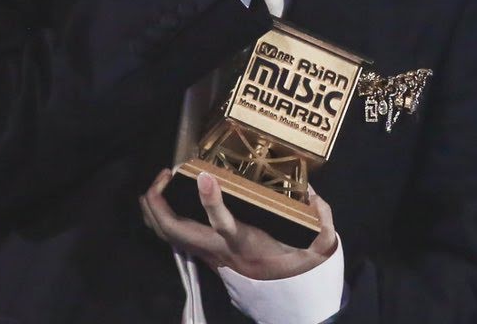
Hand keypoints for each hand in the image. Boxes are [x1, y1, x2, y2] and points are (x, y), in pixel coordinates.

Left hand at [139, 168, 336, 279]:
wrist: (289, 304)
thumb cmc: (300, 271)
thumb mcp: (321, 247)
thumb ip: (323, 221)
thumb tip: (313, 194)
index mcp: (245, 244)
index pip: (224, 226)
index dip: (212, 202)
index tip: (204, 176)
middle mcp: (219, 250)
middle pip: (176, 231)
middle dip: (159, 202)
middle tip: (165, 172)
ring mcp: (208, 254)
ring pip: (168, 235)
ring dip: (154, 209)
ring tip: (159, 180)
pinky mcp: (206, 254)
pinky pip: (174, 236)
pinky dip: (162, 217)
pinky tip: (166, 198)